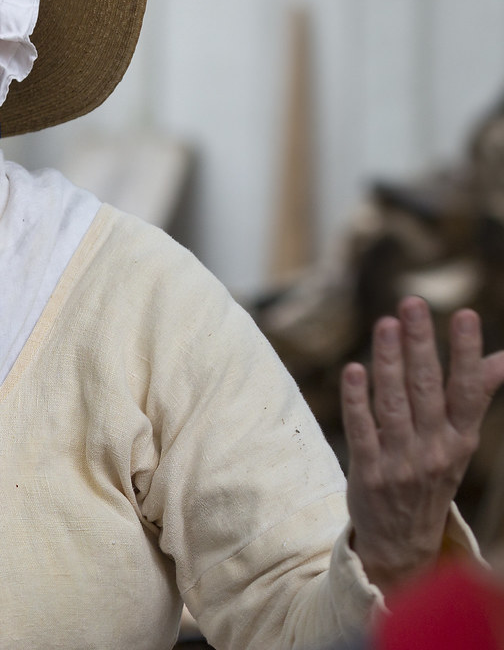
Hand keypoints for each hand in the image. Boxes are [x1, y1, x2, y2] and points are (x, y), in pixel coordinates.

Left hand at [340, 296, 503, 592]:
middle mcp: (435, 448)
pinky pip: (362, 430)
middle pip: (427, 388)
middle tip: (411, 303)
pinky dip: (357, 401)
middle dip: (420, 343)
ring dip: (388, 362)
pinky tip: (354, 370)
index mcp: (461, 438)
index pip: (468, 389)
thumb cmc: (432, 474)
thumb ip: (475, 397)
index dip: (466, 352)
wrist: (403, 541)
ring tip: (385, 324)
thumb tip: (502, 357)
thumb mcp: (461, 441)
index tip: (464, 314)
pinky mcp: (368, 472)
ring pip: (393, 404)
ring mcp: (401, 461)